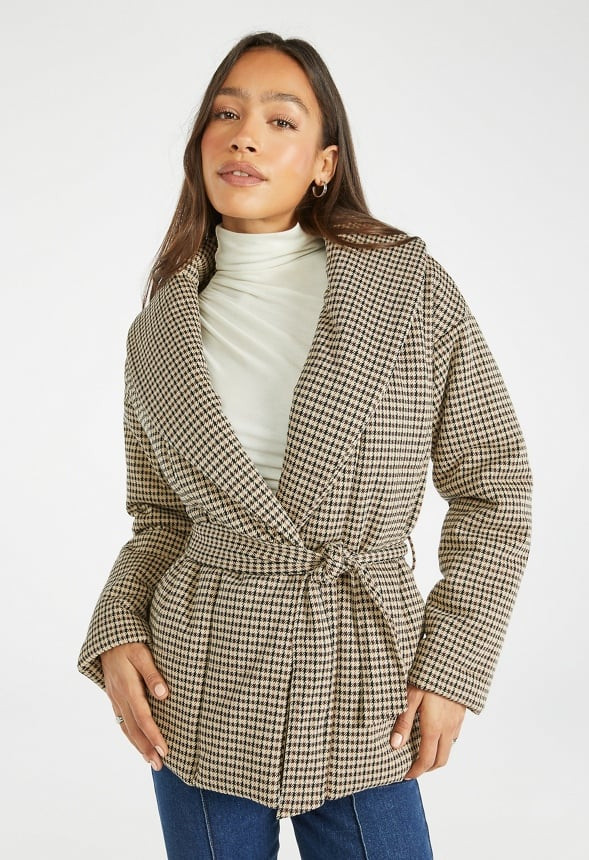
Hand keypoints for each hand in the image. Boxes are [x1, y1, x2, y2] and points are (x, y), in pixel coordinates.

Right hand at [100, 642, 168, 769]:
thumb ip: (153, 674)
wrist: (107, 639)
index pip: (143, 718)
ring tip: (150, 761)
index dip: (154, 735)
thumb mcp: (142, 654)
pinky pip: (122, 721)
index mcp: (128, 688)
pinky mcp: (114, 698)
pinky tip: (137, 742)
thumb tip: (163, 694)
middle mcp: (119, 697)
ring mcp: (115, 699)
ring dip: (138, 746)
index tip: (164, 751)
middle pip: (133, 729)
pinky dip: (130, 735)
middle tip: (159, 765)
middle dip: (146, 749)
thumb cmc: (129, 644)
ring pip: (126, 727)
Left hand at [390, 684, 465, 778]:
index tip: (405, 775)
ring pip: (449, 748)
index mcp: (434, 728)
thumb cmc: (428, 676)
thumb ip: (403, 722)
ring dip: (436, 756)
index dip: (416, 771)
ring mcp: (456, 722)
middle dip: (427, 768)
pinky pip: (454, 736)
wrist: (453, 662)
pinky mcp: (461, 714)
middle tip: (413, 767)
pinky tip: (433, 733)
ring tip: (421, 751)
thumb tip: (395, 745)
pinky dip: (443, 743)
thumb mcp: (410, 696)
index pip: (426, 760)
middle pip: (441, 760)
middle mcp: (448, 729)